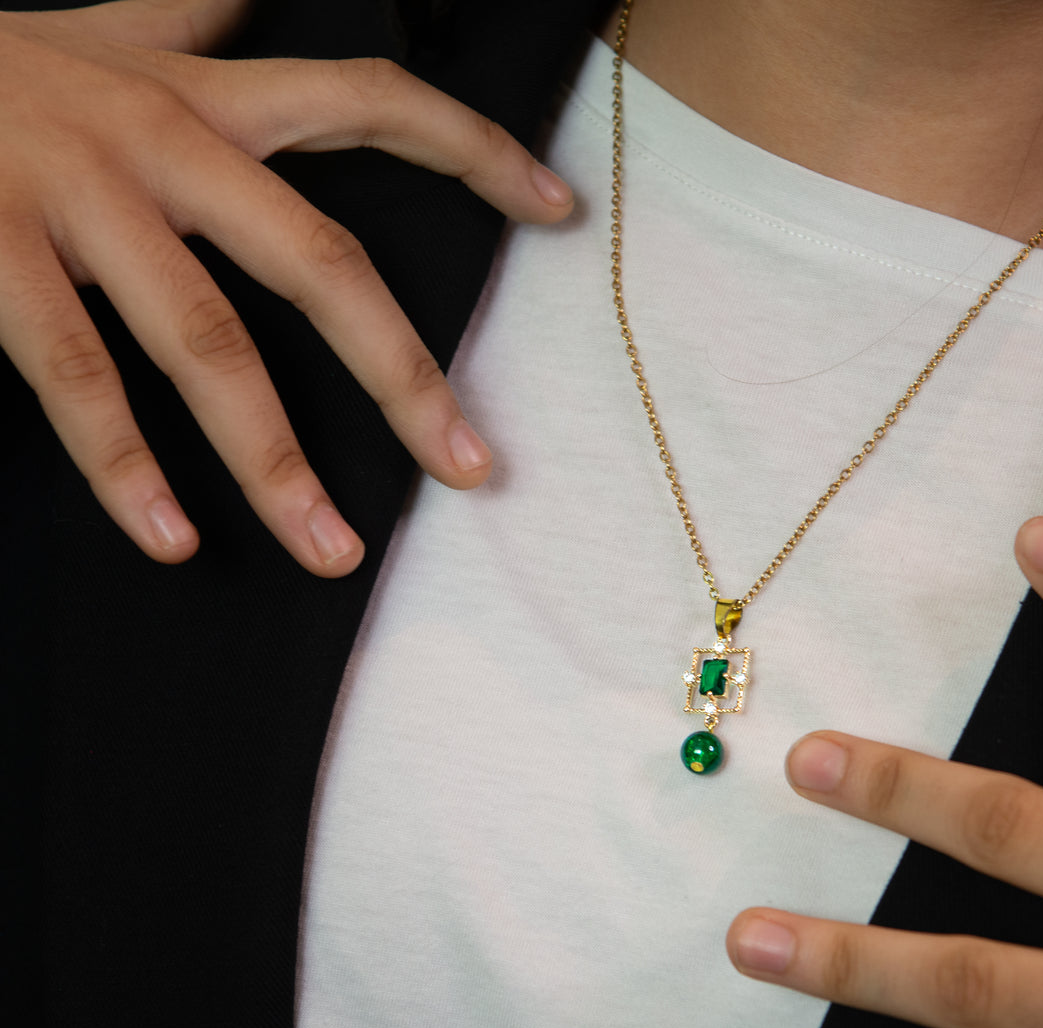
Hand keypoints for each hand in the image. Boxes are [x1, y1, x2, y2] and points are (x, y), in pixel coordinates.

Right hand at [0, 0, 573, 574]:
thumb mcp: (108, 31)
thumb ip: (192, 26)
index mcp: (203, 94)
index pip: (370, 100)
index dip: (473, 148)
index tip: (559, 209)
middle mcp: (161, 142)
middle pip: (320, 262)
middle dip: (402, 372)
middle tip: (469, 468)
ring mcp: (77, 201)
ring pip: (205, 345)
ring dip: (272, 461)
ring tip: (329, 551)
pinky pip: (73, 380)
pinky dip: (125, 469)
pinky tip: (175, 538)